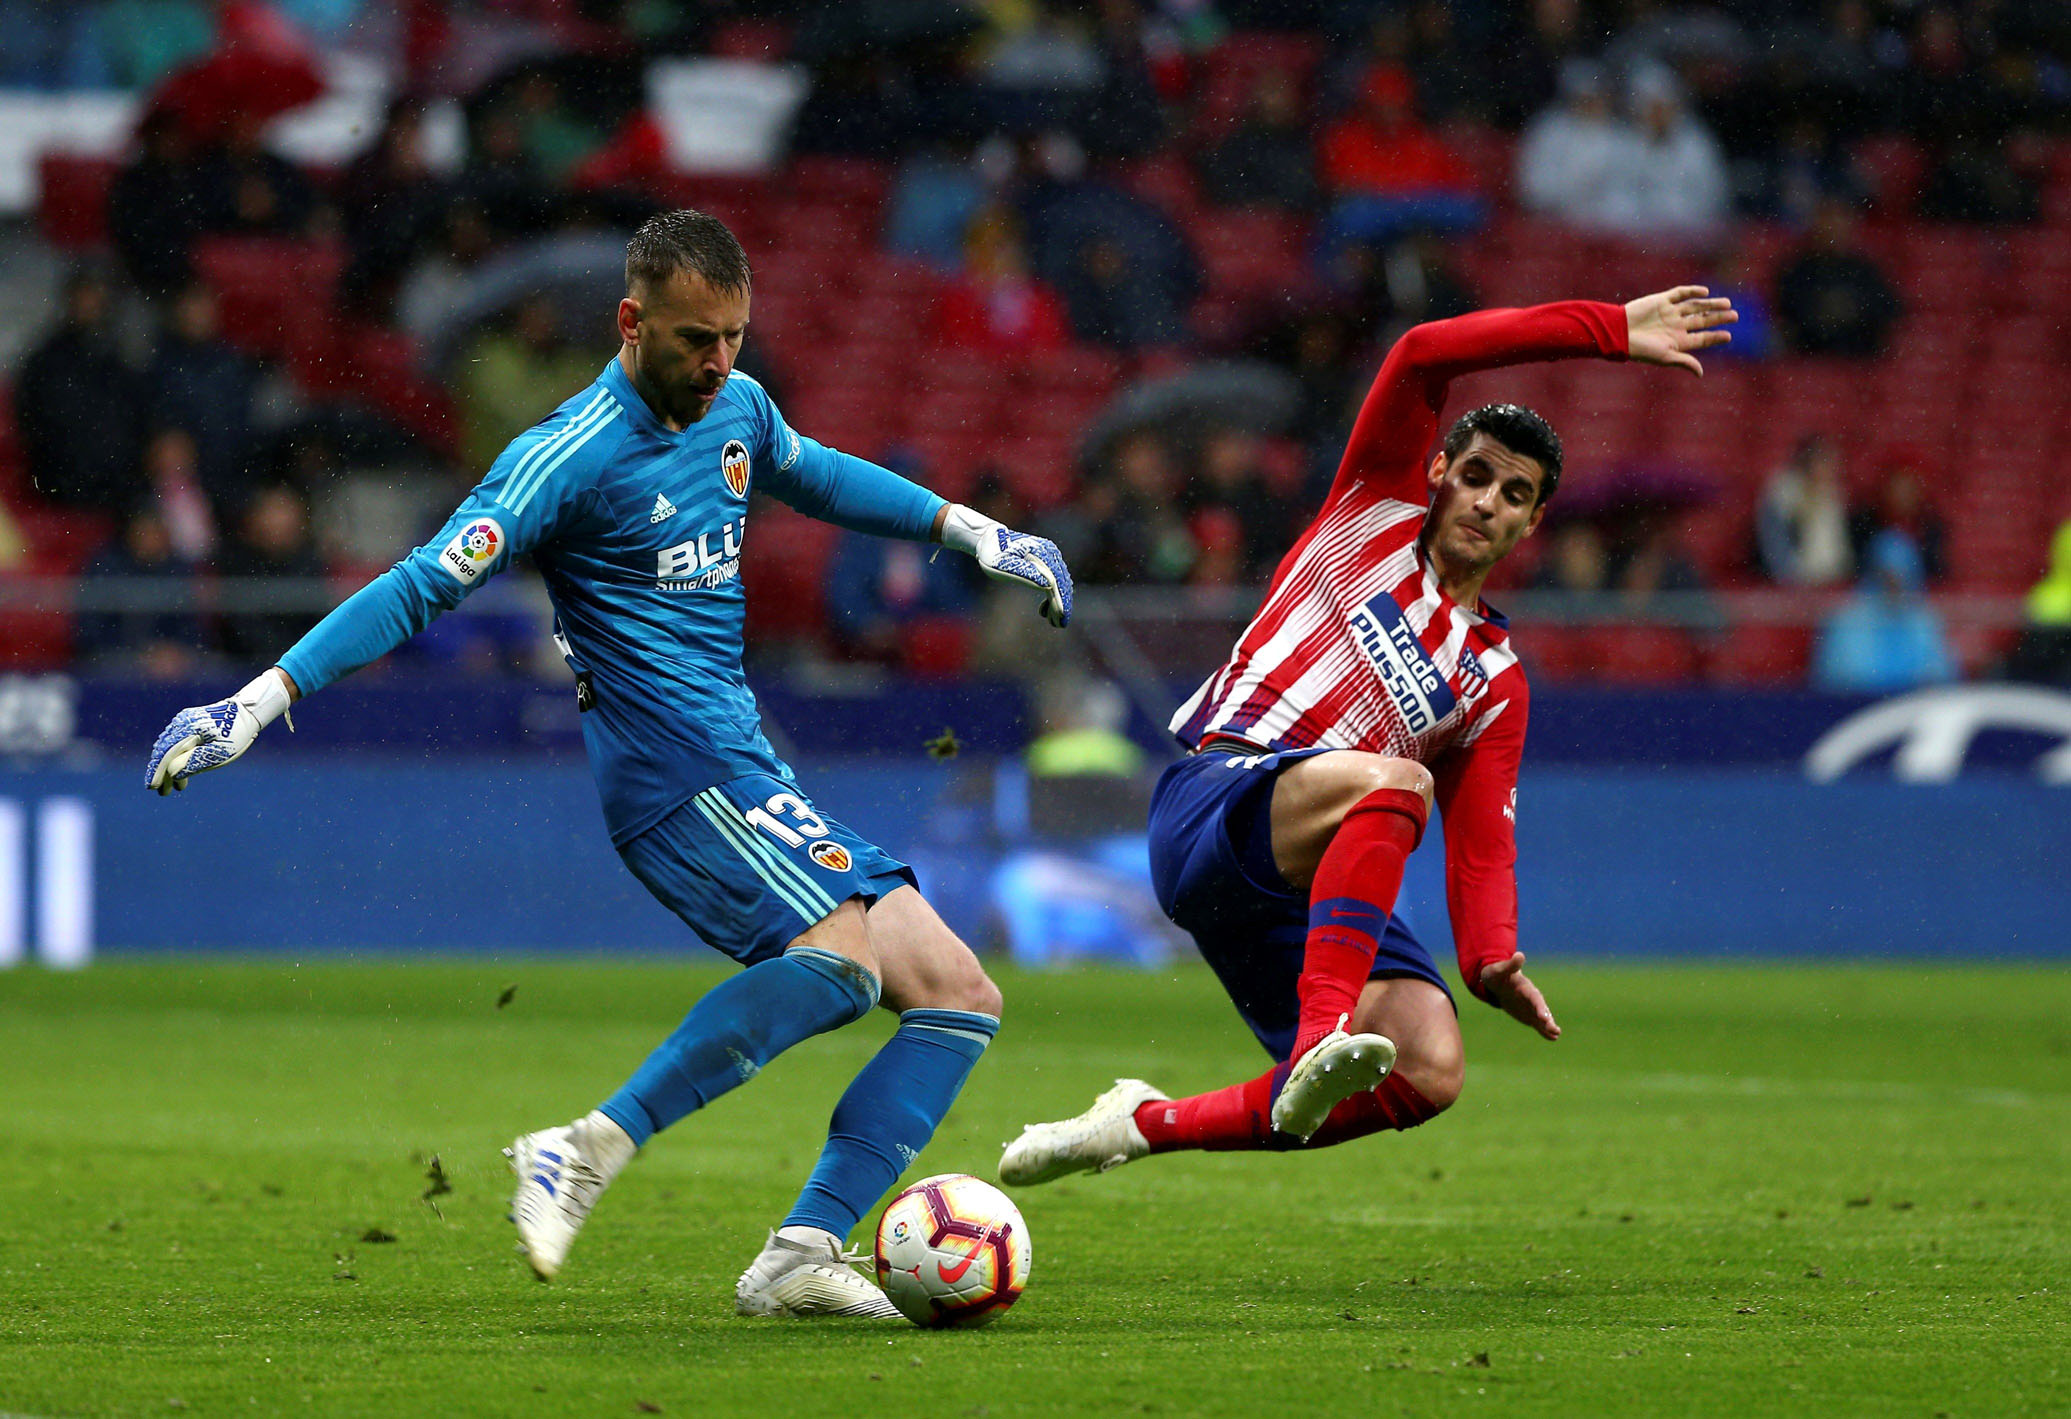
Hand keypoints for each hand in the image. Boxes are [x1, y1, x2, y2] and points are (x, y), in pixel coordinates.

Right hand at [145, 670, 292, 794]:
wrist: (246, 712)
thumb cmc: (236, 734)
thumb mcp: (219, 753)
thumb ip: (195, 762)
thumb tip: (172, 774)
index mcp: (187, 729)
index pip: (166, 753)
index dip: (157, 771)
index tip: (152, 787)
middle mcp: (181, 723)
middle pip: (165, 751)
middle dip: (162, 773)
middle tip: (163, 793)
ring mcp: (183, 722)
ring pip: (169, 748)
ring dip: (169, 768)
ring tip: (175, 788)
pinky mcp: (187, 724)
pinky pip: (176, 743)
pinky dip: (176, 758)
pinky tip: (179, 773)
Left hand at [975, 525, 1073, 627]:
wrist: (988, 541)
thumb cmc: (993, 555)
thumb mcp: (1005, 566)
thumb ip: (1026, 573)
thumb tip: (1049, 584)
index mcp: (1042, 553)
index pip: (1056, 581)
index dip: (1060, 600)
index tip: (1061, 617)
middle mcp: (1050, 553)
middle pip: (1062, 582)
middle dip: (1062, 605)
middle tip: (1060, 625)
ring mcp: (1049, 556)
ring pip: (1060, 583)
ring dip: (1058, 602)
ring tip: (1052, 621)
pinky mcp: (1045, 561)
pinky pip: (1054, 581)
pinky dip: (1052, 596)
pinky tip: (1044, 609)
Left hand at [1478, 952, 1560, 1040]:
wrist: (1496, 981)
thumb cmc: (1497, 973)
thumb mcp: (1500, 969)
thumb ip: (1511, 965)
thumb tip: (1519, 955)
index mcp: (1526, 988)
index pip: (1534, 998)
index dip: (1539, 1007)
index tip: (1543, 1017)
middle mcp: (1531, 998)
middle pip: (1541, 1009)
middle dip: (1547, 1019)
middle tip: (1554, 1030)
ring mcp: (1530, 1007)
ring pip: (1541, 1018)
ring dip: (1548, 1026)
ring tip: (1556, 1035)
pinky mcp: (1528, 1014)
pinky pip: (1537, 1023)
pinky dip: (1544, 1030)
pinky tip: (1552, 1038)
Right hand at [1624, 285, 1735, 375]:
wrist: (1618, 332)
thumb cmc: (1640, 349)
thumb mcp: (1665, 357)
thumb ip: (1684, 362)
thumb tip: (1701, 374)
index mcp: (1677, 341)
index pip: (1702, 338)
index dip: (1715, 337)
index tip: (1729, 335)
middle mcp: (1676, 326)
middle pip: (1702, 320)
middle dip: (1718, 318)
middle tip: (1735, 315)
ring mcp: (1669, 312)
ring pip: (1695, 306)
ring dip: (1710, 304)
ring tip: (1727, 303)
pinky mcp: (1662, 300)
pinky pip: (1680, 294)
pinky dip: (1693, 292)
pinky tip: (1705, 292)